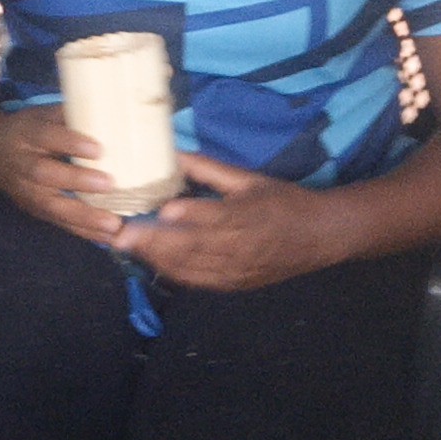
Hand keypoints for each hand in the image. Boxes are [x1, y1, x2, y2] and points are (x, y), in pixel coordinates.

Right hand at [0, 107, 125, 245]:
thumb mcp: (43, 114)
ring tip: (113, 223)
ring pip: (52, 206)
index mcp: (25, 135)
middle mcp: (22, 165)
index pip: (45, 136)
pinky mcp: (36, 211)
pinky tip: (109, 236)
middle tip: (109, 184)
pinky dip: (86, 232)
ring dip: (84, 217)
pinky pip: (60, 224)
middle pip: (45, 174)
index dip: (70, 142)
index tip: (99, 148)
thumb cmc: (30, 130)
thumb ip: (70, 114)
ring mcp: (27, 192)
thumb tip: (110, 113)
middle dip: (77, 181)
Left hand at [114, 154, 342, 292]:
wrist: (319, 237)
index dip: (185, 215)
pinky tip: (153, 262)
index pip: (212, 218)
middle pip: (192, 248)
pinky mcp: (234, 285)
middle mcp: (240, 247)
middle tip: (121, 235)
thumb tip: (173, 154)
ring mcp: (236, 271)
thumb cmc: (284, 202)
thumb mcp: (249, 180)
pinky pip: (198, 281)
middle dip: (154, 243)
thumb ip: (209, 170)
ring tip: (128, 247)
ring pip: (190, 269)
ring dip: (157, 259)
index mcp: (247, 216)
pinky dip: (173, 272)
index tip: (157, 210)